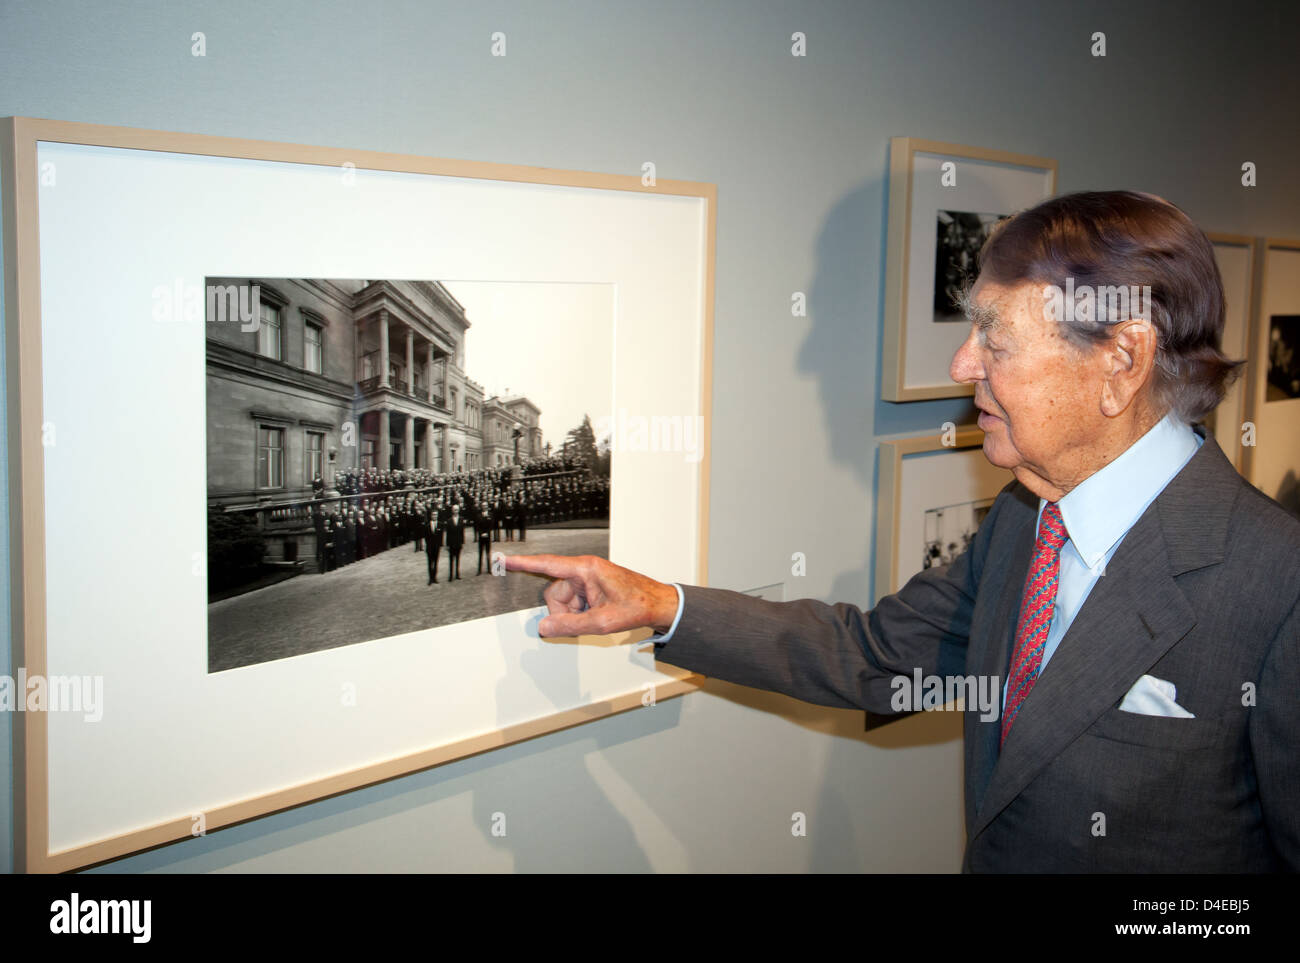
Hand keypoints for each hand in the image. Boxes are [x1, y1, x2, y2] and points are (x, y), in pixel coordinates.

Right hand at [503, 554, 678, 636]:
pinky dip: (579, 613)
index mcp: (586, 569)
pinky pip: (572, 603)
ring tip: (595, 617)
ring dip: (573, 614)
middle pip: (554, 592)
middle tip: (585, 620)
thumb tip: (545, 627)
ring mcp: (587, 580)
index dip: (524, 563)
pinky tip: (596, 615)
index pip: (547, 565)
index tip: (505, 559)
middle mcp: (584, 571)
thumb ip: (570, 625)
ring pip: (562, 600)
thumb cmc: (637, 604)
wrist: (657, 604)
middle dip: (564, 612)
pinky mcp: (590, 588)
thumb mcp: (602, 621)